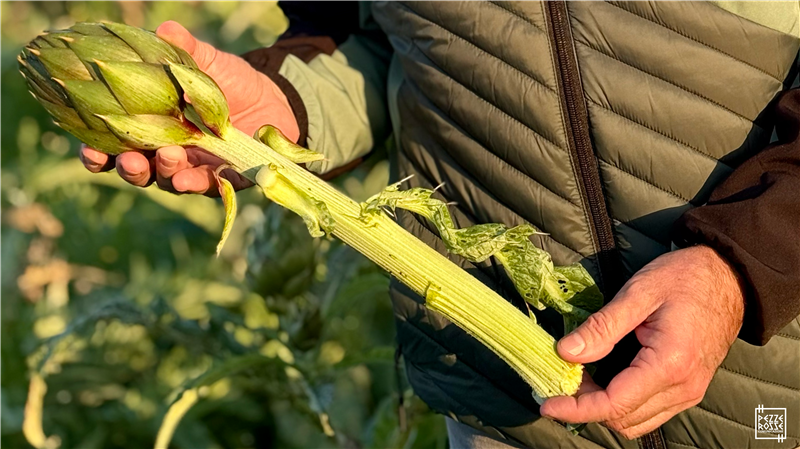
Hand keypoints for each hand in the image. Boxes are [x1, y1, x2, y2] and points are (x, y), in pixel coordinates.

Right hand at [79, 21, 299, 194]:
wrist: (275, 97)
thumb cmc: (230, 81)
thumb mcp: (206, 62)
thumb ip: (185, 49)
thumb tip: (165, 28)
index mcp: (153, 129)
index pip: (117, 146)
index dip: (99, 153)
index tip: (89, 149)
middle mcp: (170, 154)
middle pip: (140, 171)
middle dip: (129, 168)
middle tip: (128, 159)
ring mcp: (197, 167)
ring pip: (170, 181)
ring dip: (164, 172)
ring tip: (169, 156)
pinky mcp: (226, 177)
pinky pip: (208, 187)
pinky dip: (197, 183)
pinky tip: (188, 179)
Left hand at [540, 245, 744, 438]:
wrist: (729, 277)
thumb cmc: (685, 278)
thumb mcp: (638, 293)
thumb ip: (602, 327)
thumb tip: (565, 352)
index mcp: (670, 364)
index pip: (615, 404)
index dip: (576, 408)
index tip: (548, 403)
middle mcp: (683, 387)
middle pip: (623, 420)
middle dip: (586, 406)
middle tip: (562, 377)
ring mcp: (690, 392)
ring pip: (636, 423)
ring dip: (603, 408)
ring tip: (580, 379)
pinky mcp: (689, 389)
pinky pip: (650, 413)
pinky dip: (622, 405)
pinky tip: (604, 381)